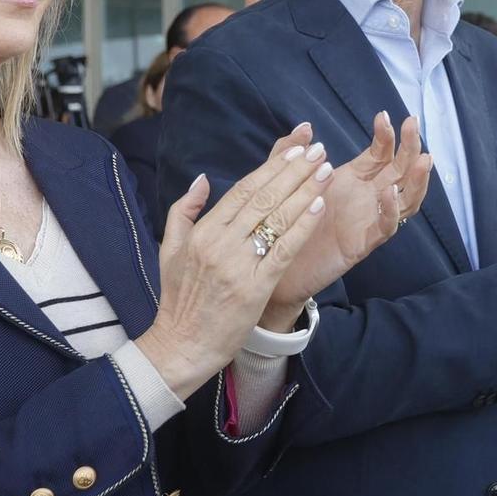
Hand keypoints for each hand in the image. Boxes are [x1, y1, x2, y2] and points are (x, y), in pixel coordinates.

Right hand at [136, 128, 333, 397]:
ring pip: (277, 218)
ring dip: (305, 191)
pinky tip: (319, 206)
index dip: (271, 167)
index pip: (243, 190)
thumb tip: (202, 179)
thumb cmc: (179, 299)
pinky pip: (284, 249)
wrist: (182, 345)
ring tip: (326, 171)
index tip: (294, 150)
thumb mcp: (170, 249)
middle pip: (264, 198)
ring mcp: (238, 264)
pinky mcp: (255, 287)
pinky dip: (302, 226)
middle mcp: (220, 243)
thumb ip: (184, 211)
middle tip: (319, 151)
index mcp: (202, 231)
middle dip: (295, 171)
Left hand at [268, 112, 432, 328]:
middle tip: (413, 123)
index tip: (384, 115)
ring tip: (422, 159)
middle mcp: (367, 198)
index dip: (386, 134)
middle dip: (410, 146)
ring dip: (416, 180)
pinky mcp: (362, 243)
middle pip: (400, 170)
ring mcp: (368, 220)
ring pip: (406, 199)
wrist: (274, 265)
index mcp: (353, 180)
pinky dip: (390, 209)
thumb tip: (306, 126)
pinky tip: (389, 192)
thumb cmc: (284, 222)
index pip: (380, 153)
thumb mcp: (286, 182)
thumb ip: (291, 154)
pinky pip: (385, 227)